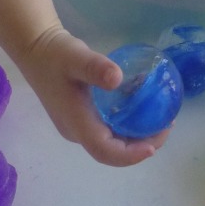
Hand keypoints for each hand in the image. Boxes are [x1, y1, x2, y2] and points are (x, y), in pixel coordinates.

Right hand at [17, 26, 170, 165]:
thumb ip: (95, 67)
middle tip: (167, 125)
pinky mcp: (83, 118)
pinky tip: (145, 111)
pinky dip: (130, 126)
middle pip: (112, 152)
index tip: (152, 147)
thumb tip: (117, 78)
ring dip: (138, 138)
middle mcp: (78, 131)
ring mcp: (79, 127)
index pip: (104, 151)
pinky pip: (110, 131)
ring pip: (112, 143)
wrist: (37, 50)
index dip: (130, 155)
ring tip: (162, 119)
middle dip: (142, 146)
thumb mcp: (76, 57)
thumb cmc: (56, 55)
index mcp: (76, 123)